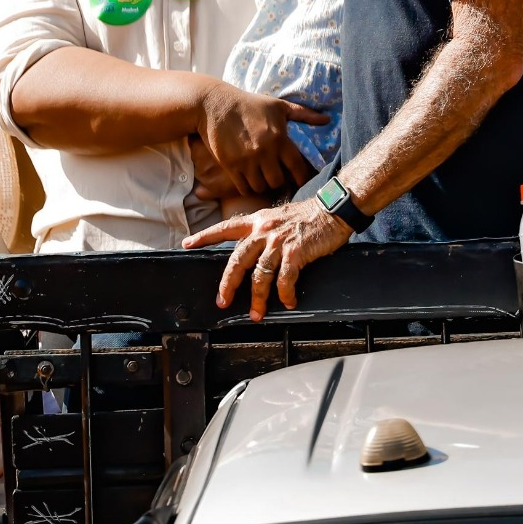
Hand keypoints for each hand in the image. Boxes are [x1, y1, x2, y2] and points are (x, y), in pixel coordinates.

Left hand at [185, 199, 351, 319]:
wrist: (335, 209)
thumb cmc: (311, 215)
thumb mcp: (281, 217)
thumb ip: (266, 232)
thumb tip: (259, 251)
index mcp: (258, 220)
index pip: (226, 227)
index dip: (205, 236)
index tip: (187, 244)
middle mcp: (264, 230)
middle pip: (237, 260)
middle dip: (228, 284)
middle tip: (223, 301)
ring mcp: (278, 242)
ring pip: (260, 276)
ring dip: (258, 298)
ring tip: (257, 313)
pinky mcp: (295, 252)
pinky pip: (284, 280)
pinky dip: (284, 294)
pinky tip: (287, 301)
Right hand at [195, 82, 326, 197]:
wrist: (216, 105)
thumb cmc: (251, 104)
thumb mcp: (279, 106)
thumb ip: (304, 114)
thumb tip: (327, 119)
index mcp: (279, 137)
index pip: (296, 166)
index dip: (302, 177)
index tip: (302, 182)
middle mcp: (264, 151)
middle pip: (277, 181)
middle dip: (279, 182)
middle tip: (278, 179)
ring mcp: (246, 160)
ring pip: (260, 187)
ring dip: (263, 186)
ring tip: (264, 180)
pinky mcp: (230, 166)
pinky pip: (243, 187)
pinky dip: (248, 187)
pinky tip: (250, 181)